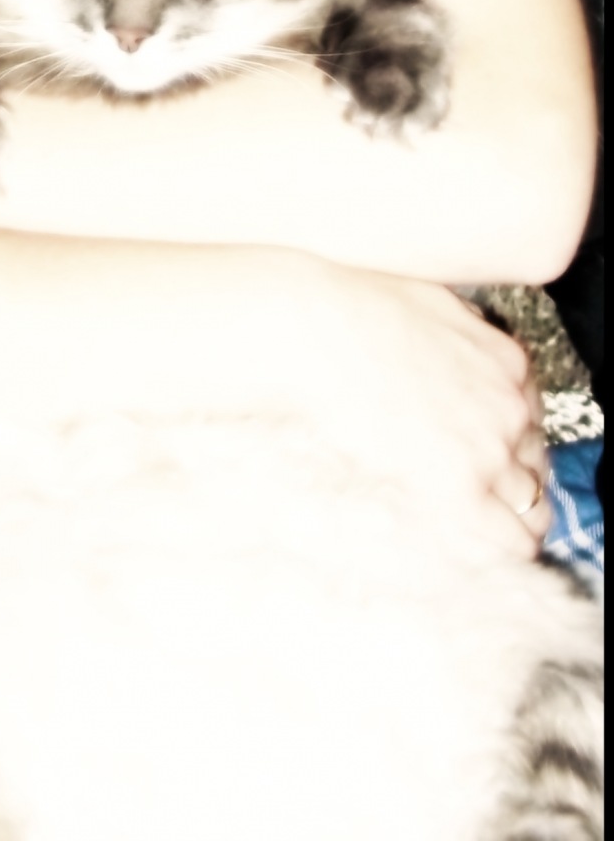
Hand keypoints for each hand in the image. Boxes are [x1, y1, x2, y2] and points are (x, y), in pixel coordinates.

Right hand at [306, 264, 550, 558]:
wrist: (318, 335)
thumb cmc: (358, 311)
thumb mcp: (434, 302)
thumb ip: (467, 330)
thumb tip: (467, 345)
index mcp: (508, 362)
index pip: (532, 415)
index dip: (512, 435)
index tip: (492, 450)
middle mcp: (510, 407)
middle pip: (535, 458)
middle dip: (514, 472)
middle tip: (487, 487)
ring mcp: (488, 448)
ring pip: (531, 500)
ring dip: (514, 511)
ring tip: (492, 524)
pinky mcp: (457, 486)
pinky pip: (510, 536)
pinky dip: (508, 545)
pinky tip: (494, 550)